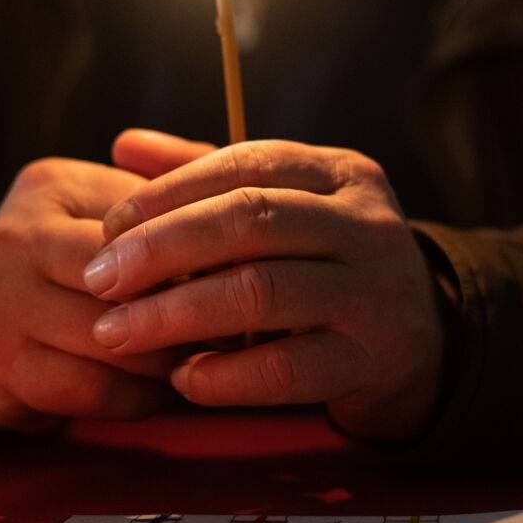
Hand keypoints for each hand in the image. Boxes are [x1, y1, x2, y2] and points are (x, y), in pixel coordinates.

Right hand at [0, 132, 212, 430]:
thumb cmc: (84, 267)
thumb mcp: (121, 214)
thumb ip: (182, 188)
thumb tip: (247, 183)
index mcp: (51, 184)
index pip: (146, 223)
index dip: (200, 256)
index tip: (240, 279)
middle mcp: (15, 235)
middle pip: (130, 281)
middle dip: (188, 309)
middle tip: (235, 327)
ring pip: (116, 339)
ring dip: (171, 359)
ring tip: (204, 358)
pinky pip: (95, 387)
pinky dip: (140, 397)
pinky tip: (159, 391)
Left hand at [83, 135, 445, 441]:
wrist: (424, 345)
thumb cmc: (330, 266)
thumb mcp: (284, 210)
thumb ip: (207, 176)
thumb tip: (124, 143)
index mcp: (340, 173)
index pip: (245, 163)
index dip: (169, 192)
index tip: (108, 227)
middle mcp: (364, 223)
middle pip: (250, 219)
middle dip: (162, 248)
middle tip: (98, 280)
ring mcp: (373, 292)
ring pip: (263, 291)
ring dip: (177, 313)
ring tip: (116, 334)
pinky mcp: (371, 360)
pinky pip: (287, 368)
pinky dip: (226, 376)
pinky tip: (182, 379)